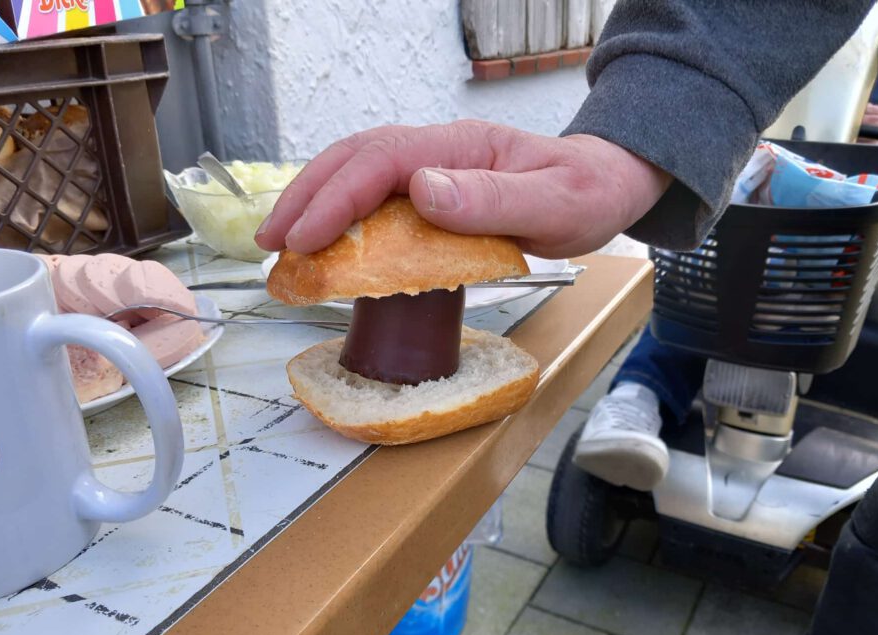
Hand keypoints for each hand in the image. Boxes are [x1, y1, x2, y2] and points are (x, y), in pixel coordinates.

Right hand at [254, 120, 671, 258]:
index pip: (381, 163)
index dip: (336, 198)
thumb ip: (491, 200)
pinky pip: (375, 193)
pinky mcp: (433, 187)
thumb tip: (423, 191)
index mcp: (460, 147)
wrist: (605, 186)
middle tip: (271, 244)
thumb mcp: (552, 204)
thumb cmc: (585, 194)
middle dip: (306, 198)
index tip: (304, 238)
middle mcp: (438, 150)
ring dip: (314, 203)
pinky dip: (341, 214)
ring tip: (284, 243)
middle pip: (354, 159)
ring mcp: (433, 166)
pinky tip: (326, 239)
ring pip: (357, 171)